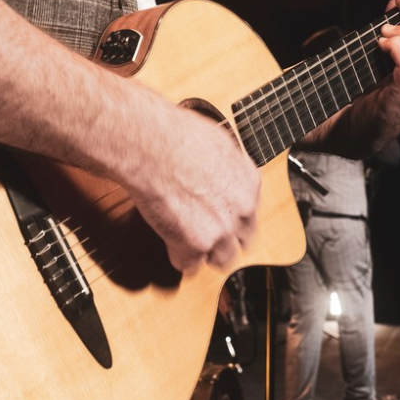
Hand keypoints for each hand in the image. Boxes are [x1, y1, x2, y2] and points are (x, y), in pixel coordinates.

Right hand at [125, 104, 260, 273]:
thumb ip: (226, 168)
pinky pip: (188, 264)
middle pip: (241, 241)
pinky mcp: (196, 244)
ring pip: (221, 259)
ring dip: (203, 252)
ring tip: (183, 239)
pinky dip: (176, 255)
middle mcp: (241, 208)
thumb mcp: (216, 144)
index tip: (218, 218)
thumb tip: (221, 174)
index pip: (249, 214)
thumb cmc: (173, 135)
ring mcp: (222, 229)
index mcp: (249, 183)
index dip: (231, 218)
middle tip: (202, 233)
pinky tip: (167, 240)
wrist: (149, 146)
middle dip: (223, 240)